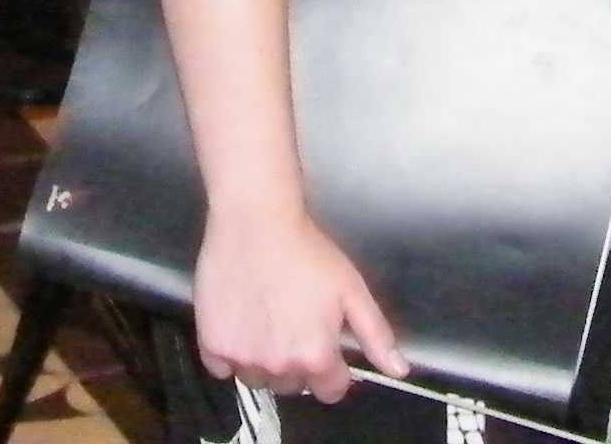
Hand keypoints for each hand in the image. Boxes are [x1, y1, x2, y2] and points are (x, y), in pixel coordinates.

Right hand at [190, 203, 408, 403]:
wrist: (255, 220)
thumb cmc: (306, 250)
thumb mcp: (352, 289)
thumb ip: (376, 336)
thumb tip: (398, 369)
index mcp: (316, 356)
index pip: (331, 390)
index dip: (333, 367)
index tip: (325, 342)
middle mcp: (278, 366)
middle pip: (293, 384)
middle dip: (297, 361)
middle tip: (294, 321)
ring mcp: (242, 358)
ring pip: (259, 378)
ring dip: (264, 359)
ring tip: (267, 317)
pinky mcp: (212, 345)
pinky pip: (224, 367)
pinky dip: (231, 352)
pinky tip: (242, 321)